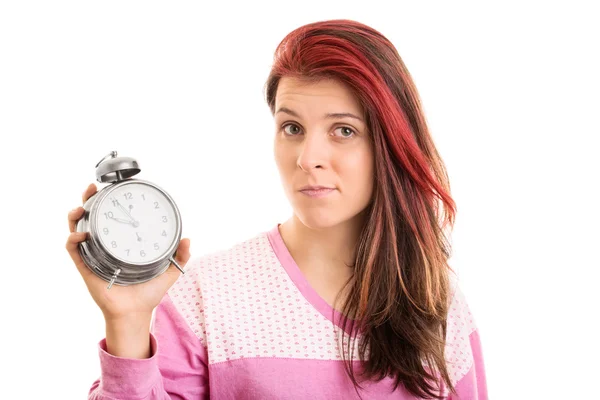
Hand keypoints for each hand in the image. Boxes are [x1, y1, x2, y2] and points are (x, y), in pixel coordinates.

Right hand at [65, 183, 190, 320]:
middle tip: (92, 189)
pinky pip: (74, 251)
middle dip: (88, 200)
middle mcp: (105, 246)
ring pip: (76, 229)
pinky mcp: (86, 268)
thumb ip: (180, 255)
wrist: (136, 313)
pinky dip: (73, 240)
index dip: (109, 201)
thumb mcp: (169, 270)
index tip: (113, 187)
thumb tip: (188, 238)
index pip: (112, 217)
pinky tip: (81, 234)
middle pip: (91, 217)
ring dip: (75, 216)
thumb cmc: (149, 292)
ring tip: (81, 208)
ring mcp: (93, 256)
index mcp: (121, 243)